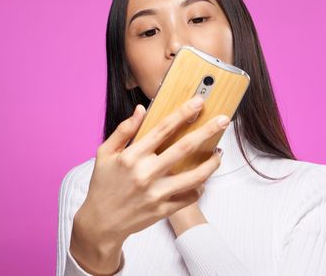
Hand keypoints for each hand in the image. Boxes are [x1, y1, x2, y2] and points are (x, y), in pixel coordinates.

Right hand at [70, 95, 226, 274]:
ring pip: (195, 176)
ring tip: (219, 154)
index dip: (183, 113)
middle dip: (207, 131)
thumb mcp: (105, 153)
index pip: (163, 128)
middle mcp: (146, 173)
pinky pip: (190, 197)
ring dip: (212, 163)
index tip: (199, 102)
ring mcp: (156, 194)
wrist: (101, 223)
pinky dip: (200, 187)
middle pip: (185, 148)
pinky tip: (202, 178)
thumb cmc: (103, 184)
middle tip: (223, 120)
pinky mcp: (163, 210)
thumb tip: (141, 110)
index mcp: (132, 156)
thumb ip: (123, 130)